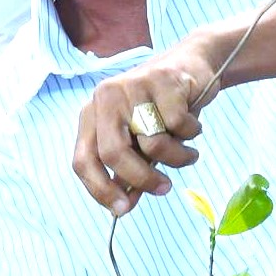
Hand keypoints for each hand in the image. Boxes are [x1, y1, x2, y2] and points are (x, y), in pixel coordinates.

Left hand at [74, 40, 219, 216]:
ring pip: (153, 142)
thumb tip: (123, 207)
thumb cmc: (160, 110)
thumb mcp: (139, 142)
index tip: (123, 210)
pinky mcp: (162, 80)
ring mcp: (132, 86)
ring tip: (188, 153)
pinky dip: (192, 134)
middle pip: (114, 153)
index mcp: (91, 115)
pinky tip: (193, 125)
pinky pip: (179, 125)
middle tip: (164, 189)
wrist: (191, 65)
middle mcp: (105, 98)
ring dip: (178, 157)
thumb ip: (129, 172)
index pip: (82, 160)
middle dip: (142, 179)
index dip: (99, 190)